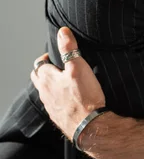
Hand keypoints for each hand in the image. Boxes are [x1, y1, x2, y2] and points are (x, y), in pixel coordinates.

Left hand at [30, 26, 105, 140]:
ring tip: (65, 82)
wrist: (90, 126)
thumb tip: (63, 32)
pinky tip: (70, 99)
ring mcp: (50, 106)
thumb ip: (69, 49)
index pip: (39, 64)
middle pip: (39, 78)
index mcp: (47, 79)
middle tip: (58, 67)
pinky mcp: (58, 117)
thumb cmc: (84, 97)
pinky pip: (54, 104)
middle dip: (45, 71)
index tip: (55, 56)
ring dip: (52, 86)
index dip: (47, 58)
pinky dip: (59, 99)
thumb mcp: (79, 67)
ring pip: (45, 92)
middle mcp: (45, 93)